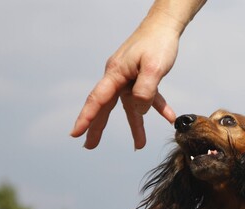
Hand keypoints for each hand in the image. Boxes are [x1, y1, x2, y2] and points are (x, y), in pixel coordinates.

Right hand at [71, 25, 178, 149]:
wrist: (165, 25)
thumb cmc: (158, 43)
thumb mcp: (154, 68)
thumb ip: (145, 91)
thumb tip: (139, 111)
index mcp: (116, 73)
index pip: (97, 100)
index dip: (86, 118)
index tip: (75, 133)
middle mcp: (118, 76)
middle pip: (105, 106)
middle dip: (97, 127)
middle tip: (89, 146)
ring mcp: (129, 77)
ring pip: (129, 106)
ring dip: (135, 125)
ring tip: (139, 145)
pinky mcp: (142, 76)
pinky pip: (148, 96)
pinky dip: (158, 107)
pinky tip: (169, 117)